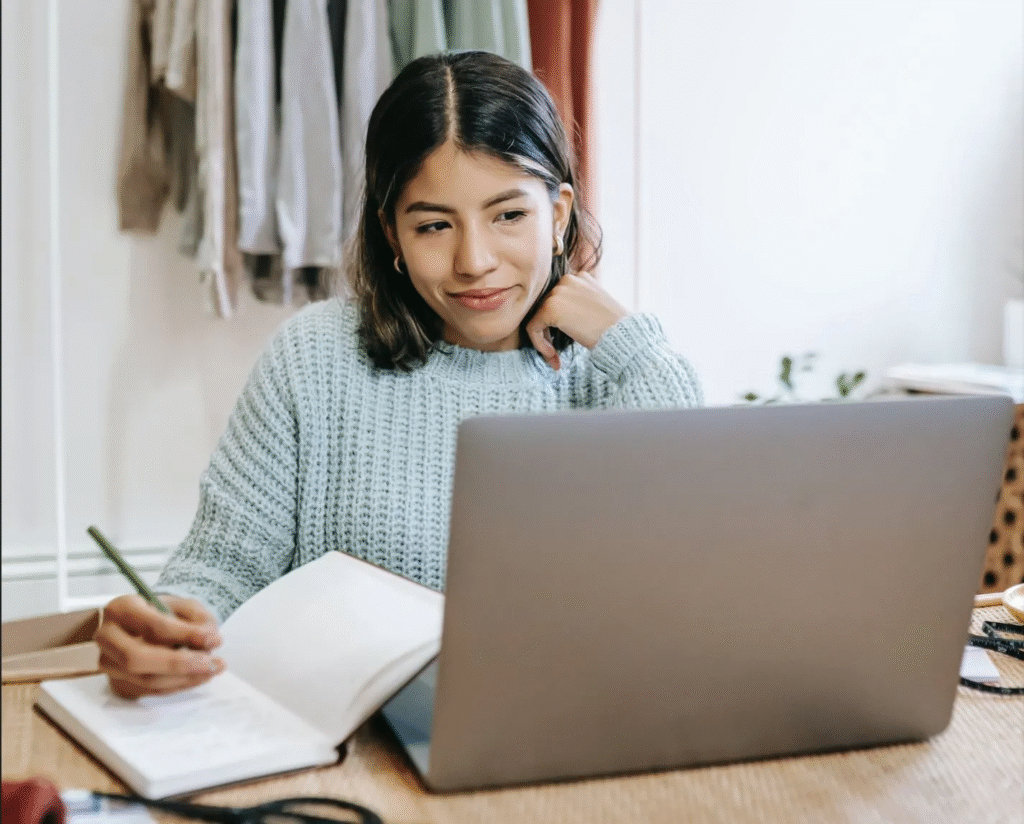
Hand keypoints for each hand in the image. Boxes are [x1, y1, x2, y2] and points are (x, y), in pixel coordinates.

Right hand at [95, 594, 223, 698]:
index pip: (151, 625)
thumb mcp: (185, 606)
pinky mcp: (118, 682)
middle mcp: (107, 636)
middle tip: (211, 663)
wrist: (149, 625)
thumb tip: (210, 640)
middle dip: (179, 664)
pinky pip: (149, 690)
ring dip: (184, 679)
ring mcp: (109, 662)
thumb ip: (199, 620)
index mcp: (121, 608)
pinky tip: (199, 676)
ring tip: (212, 669)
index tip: (213, 639)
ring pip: (144, 679)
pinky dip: (178, 685)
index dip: (184, 635)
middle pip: (137, 658)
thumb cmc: (166, 613)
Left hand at [525, 270, 629, 369]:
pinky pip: (533, 328)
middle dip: (548, 331)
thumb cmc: (613, 328)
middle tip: (556, 352)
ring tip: (556, 357)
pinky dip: (539, 345)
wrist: (623, 335)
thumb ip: (576, 304)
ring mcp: (557, 292)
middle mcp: (567, 279)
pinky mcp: (550, 307)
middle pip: (544, 307)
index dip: (556, 321)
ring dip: (543, 340)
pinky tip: (554, 357)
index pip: (556, 298)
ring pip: (536, 317)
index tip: (562, 339)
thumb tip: (557, 317)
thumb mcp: (595, 306)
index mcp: (579, 276)